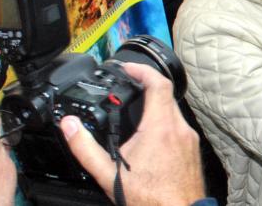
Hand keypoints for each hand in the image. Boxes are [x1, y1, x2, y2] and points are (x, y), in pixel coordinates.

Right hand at [61, 63, 206, 205]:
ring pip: (173, 110)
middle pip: (166, 94)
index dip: (142, 70)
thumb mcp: (109, 175)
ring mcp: (189, 139)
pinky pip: (179, 126)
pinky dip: (164, 123)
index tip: (128, 68)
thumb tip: (69, 126)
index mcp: (160, 127)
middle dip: (146, 87)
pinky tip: (150, 138)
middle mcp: (179, 129)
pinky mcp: (192, 149)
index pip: (158, 83)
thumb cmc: (150, 199)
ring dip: (155, 106)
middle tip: (128, 86)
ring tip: (135, 111)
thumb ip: (85, 148)